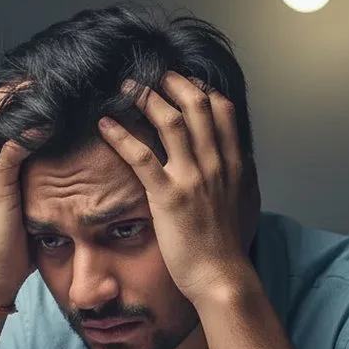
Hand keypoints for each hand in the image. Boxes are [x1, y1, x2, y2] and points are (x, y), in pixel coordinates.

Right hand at [0, 85, 37, 304]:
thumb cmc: (18, 240)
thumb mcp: (33, 200)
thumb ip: (45, 178)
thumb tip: (77, 162)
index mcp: (1, 160)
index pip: (5, 111)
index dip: (24, 91)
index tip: (54, 76)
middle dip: (22, 85)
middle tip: (53, 70)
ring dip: (22, 101)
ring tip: (46, 84)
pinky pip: (8, 152)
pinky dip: (25, 134)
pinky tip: (44, 122)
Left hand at [96, 71, 253, 305]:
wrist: (220, 275)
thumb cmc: (226, 243)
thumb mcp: (243, 200)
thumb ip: (239, 174)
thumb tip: (237, 158)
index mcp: (234, 162)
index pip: (223, 110)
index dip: (202, 88)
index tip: (184, 79)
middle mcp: (216, 163)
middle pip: (197, 106)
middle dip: (173, 82)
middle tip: (153, 73)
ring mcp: (192, 177)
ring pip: (171, 122)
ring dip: (147, 99)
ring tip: (127, 87)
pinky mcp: (168, 196)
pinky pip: (141, 157)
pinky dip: (121, 135)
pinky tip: (105, 124)